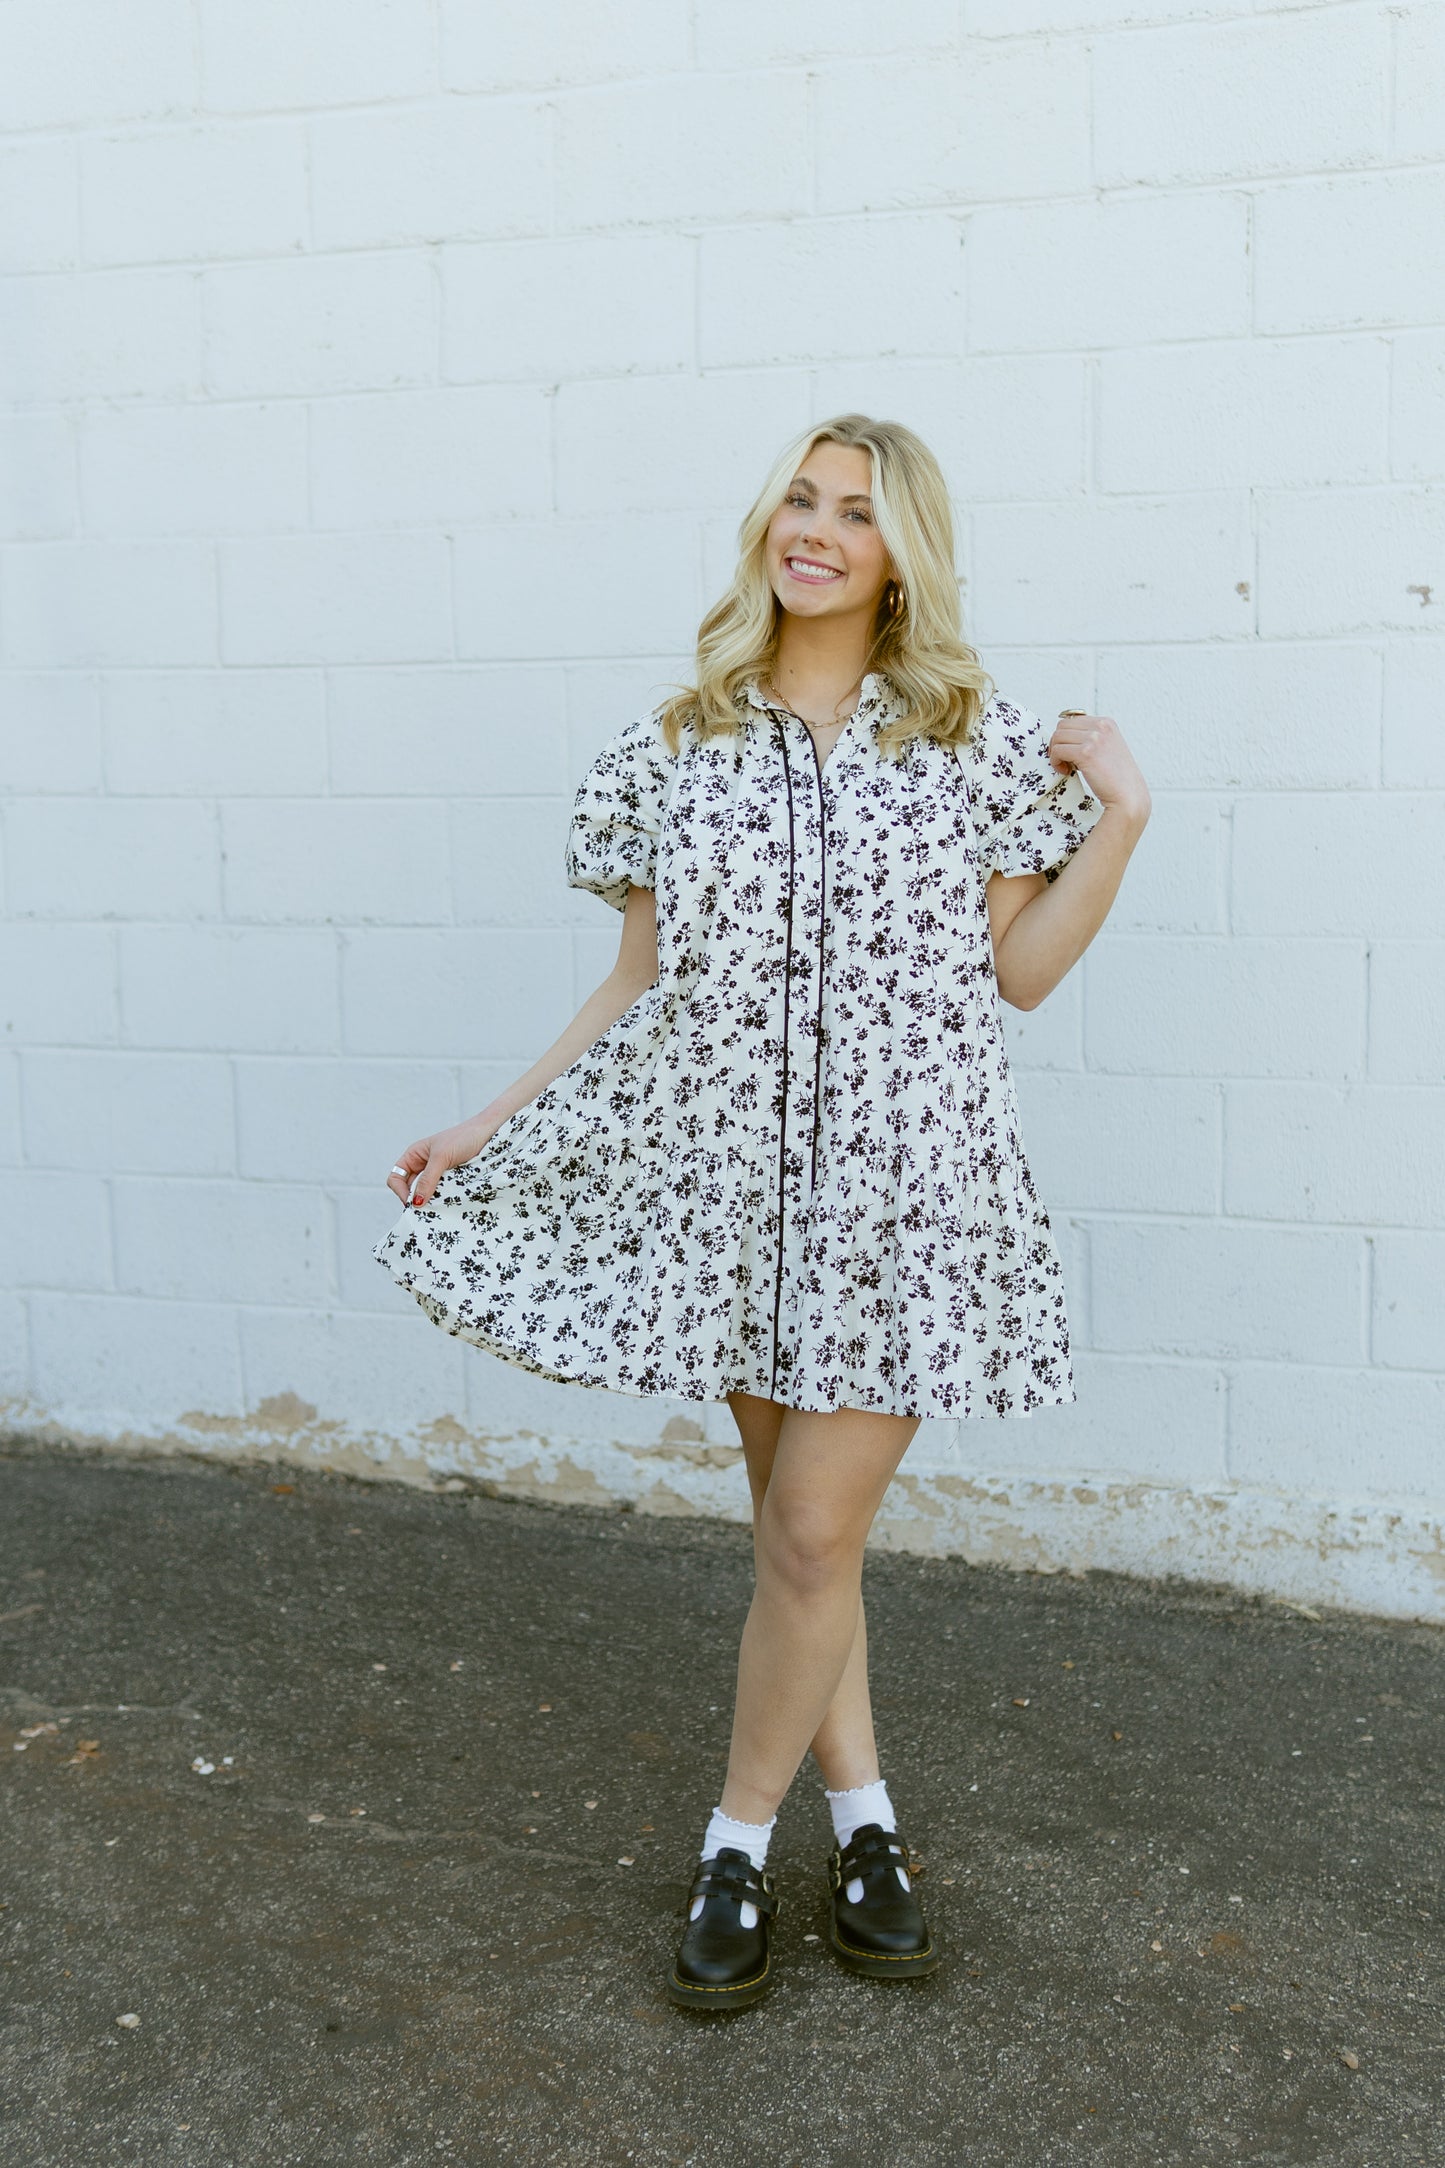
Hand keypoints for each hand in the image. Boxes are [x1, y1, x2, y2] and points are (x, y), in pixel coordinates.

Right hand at [386, 1112, 504, 1208]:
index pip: (396, 1178)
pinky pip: (441, 1194)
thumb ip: (428, 1179)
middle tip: (427, 1209)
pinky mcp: (451, 1181)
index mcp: (414, 1155)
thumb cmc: (463, 1137)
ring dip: (430, 1201)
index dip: (400, 1191)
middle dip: (415, 1199)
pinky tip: (448, 1203)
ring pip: (426, 1194)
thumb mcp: (442, 1157)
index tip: (412, 1202)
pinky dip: (442, 1200)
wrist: (489, 1132)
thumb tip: (415, 1202)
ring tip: (439, 1205)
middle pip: (410, 1189)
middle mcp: (423, 1166)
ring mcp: (437, 1174)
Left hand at [1048, 710, 1150, 827]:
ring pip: (1057, 737)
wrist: (1127, 795)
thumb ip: (1092, 737)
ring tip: (1065, 766)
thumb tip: (1065, 736)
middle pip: (1062, 726)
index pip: (1072, 719)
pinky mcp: (1085, 753)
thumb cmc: (1116, 777)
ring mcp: (1094, 738)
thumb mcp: (1108, 747)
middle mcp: (1101, 726)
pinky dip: (1056, 762)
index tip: (1069, 751)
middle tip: (1063, 759)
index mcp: (1106, 723)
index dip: (1066, 736)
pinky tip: (1065, 771)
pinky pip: (1058, 751)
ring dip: (1056, 753)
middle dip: (1058, 743)